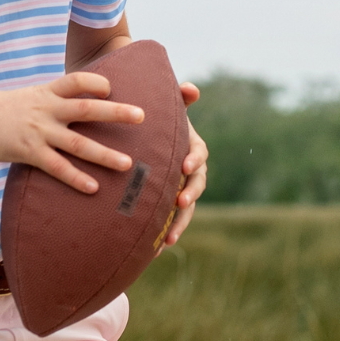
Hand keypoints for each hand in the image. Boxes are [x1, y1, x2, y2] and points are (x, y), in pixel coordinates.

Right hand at [0, 71, 145, 194]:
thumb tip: (64, 109)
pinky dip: (76, 178)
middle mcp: (45, 110)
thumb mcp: (23, 99)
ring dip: (105, 154)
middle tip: (142, 116)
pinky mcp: (28, 152)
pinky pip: (57, 168)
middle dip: (116, 112)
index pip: (76, 81)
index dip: (96, 83)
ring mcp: (38, 131)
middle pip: (87, 108)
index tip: (113, 88)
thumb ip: (46, 104)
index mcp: (45, 93)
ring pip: (78, 142)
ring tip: (128, 164)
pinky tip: (93, 188)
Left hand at [165, 81, 207, 244]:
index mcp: (191, 148)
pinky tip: (152, 252)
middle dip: (189, 195)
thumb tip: (191, 88)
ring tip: (167, 240)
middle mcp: (189, 171)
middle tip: (180, 202)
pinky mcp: (166, 204)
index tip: (185, 166)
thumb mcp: (166, 106)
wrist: (140, 135)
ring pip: (184, 210)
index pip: (199, 154)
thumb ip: (178, 97)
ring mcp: (179, 189)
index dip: (194, 160)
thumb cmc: (155, 118)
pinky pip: (168, 221)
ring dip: (178, 224)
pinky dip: (162, 235)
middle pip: (196, 186)